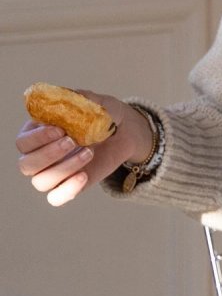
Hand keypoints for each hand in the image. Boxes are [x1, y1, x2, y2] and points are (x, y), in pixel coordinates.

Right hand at [15, 89, 153, 206]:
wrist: (125, 131)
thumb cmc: (103, 114)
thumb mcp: (96, 102)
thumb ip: (81, 100)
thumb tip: (68, 97)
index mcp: (38, 132)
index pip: (23, 142)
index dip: (37, 138)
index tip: (60, 129)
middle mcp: (40, 155)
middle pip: (26, 165)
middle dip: (48, 154)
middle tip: (73, 141)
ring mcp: (53, 172)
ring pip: (40, 182)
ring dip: (63, 169)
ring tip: (89, 152)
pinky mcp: (68, 185)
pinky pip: (56, 198)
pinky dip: (67, 190)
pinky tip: (84, 176)